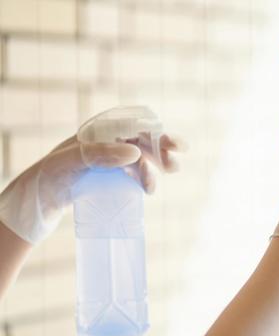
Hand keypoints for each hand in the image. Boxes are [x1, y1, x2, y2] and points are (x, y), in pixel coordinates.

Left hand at [0, 133, 180, 243]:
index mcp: (100, 132)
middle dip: (162, 153)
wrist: (35, 201)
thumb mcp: (71, 161)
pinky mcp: (110, 177)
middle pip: (143, 143)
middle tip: (175, 167)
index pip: (135, 127)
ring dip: (153, 171)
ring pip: (141, 160)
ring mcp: (110, 160)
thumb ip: (101, 153)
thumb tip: (136, 152)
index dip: (159, 134)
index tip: (179, 146)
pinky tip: (147, 189)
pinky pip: (133, 175)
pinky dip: (143, 180)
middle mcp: (108, 143)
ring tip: (153, 189)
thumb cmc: (49, 175)